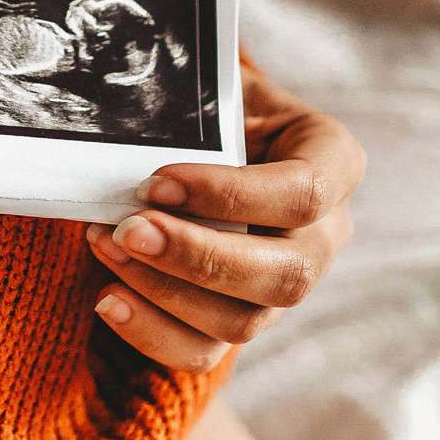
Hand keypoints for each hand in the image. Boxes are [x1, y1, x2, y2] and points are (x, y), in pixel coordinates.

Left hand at [86, 67, 363, 372]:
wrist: (210, 138)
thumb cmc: (214, 106)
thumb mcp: (217, 87)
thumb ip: (195, 98)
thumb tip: (134, 100)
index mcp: (333, 162)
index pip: (303, 193)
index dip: (230, 195)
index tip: (156, 183)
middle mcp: (325, 234)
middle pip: (285, 273)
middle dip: (198, 257)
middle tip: (128, 230)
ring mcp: (287, 285)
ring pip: (243, 320)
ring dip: (165, 291)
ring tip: (105, 245)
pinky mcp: (243, 319)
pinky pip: (206, 351)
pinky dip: (153, 334)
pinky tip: (109, 300)